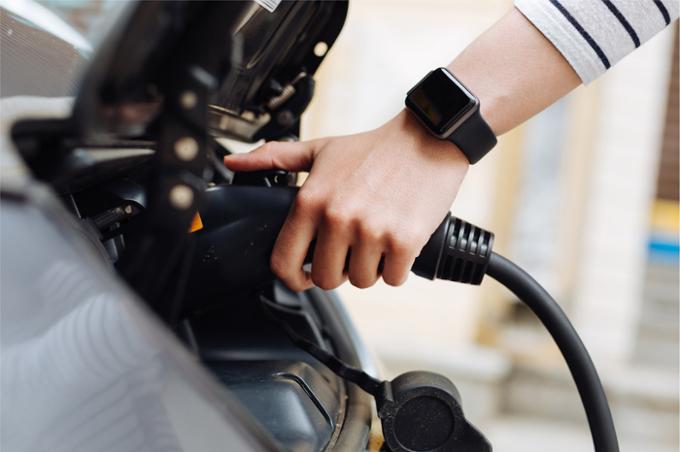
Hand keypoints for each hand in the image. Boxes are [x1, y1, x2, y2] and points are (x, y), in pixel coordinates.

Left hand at [224, 110, 468, 290]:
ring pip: (361, 281)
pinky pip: (393, 278)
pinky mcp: (405, 241)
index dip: (292, 277)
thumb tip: (233, 163)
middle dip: (337, 270)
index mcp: (311, 200)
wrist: (428, 138)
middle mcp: (338, 218)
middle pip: (325, 279)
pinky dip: (397, 267)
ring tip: (376, 240)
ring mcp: (372, 232)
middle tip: (350, 249)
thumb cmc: (373, 148)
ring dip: (369, 268)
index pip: (284, 262)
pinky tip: (397, 243)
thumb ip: (274, 158)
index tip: (303, 275)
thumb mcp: (320, 149)